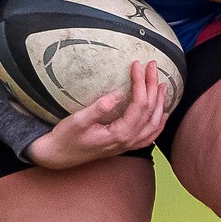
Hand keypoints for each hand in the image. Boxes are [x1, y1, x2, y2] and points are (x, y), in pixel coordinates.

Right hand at [25, 61, 168, 169]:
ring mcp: (128, 145)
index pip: (139, 105)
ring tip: (162, 85)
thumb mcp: (78, 120)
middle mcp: (128, 141)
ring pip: (154, 124)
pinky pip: (149, 136)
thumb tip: (118, 93)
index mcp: (119, 134)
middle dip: (153, 87)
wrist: (58, 156)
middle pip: (150, 112)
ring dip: (160, 103)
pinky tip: (162, 114)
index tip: (136, 64)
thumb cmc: (66, 138)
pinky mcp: (124, 146)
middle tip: (152, 66)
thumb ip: (99, 108)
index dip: (141, 82)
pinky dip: (159, 124)